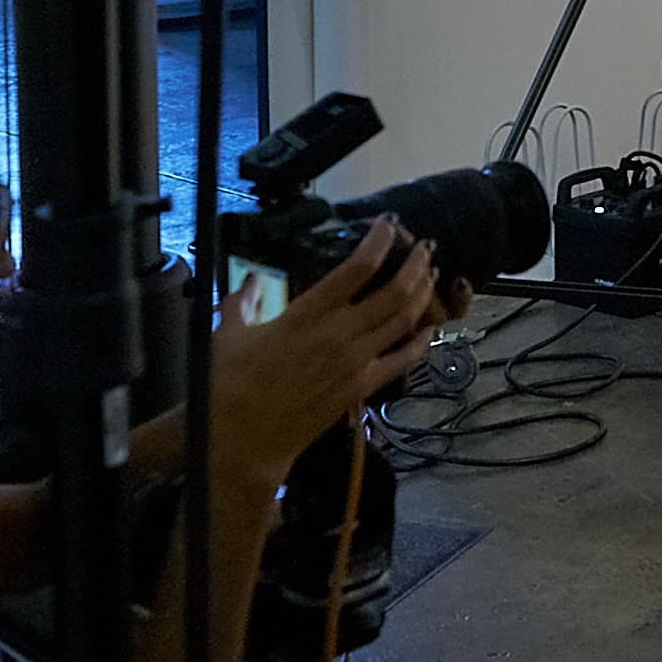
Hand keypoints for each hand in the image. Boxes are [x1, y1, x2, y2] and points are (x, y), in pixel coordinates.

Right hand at [206, 223, 441, 494]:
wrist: (241, 439)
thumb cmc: (230, 385)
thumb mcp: (230, 332)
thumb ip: (243, 299)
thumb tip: (251, 279)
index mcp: (307, 313)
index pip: (357, 268)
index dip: (379, 240)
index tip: (390, 223)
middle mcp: (339, 333)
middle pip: (394, 290)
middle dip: (415, 264)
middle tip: (424, 246)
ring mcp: (355, 362)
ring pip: (404, 320)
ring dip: (422, 293)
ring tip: (431, 274)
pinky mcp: (361, 388)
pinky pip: (403, 360)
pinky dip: (421, 340)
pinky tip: (430, 327)